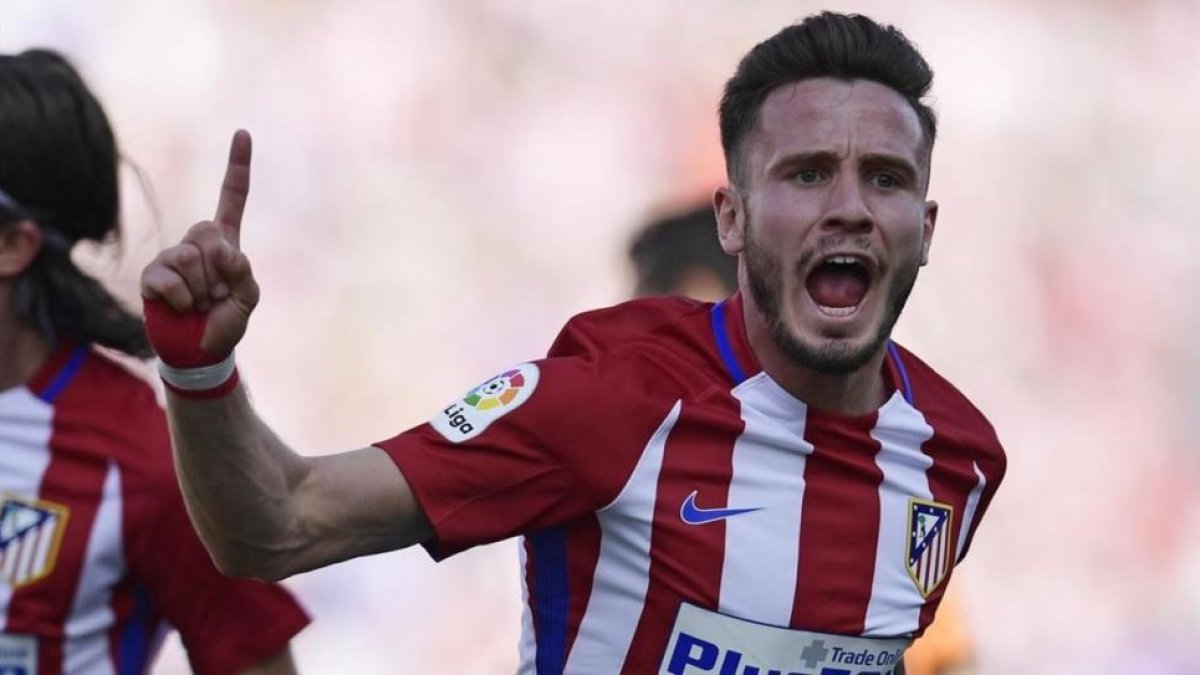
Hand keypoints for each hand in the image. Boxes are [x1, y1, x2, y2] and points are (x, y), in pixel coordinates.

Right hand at [141, 130, 259, 366]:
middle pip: (207, 231)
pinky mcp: (152, 276)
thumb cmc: (226, 323)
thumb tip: (223, 250)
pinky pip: (170, 278)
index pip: (232, 198)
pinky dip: (183, 299)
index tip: (243, 132)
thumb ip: (243, 273)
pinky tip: (182, 308)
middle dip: (218, 268)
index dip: (237, 166)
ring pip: (189, 257)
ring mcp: (171, 257)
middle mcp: (196, 243)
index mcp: (224, 242)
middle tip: (216, 293)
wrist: (200, 351)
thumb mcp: (248, 299)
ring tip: (200, 304)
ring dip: (201, 289)